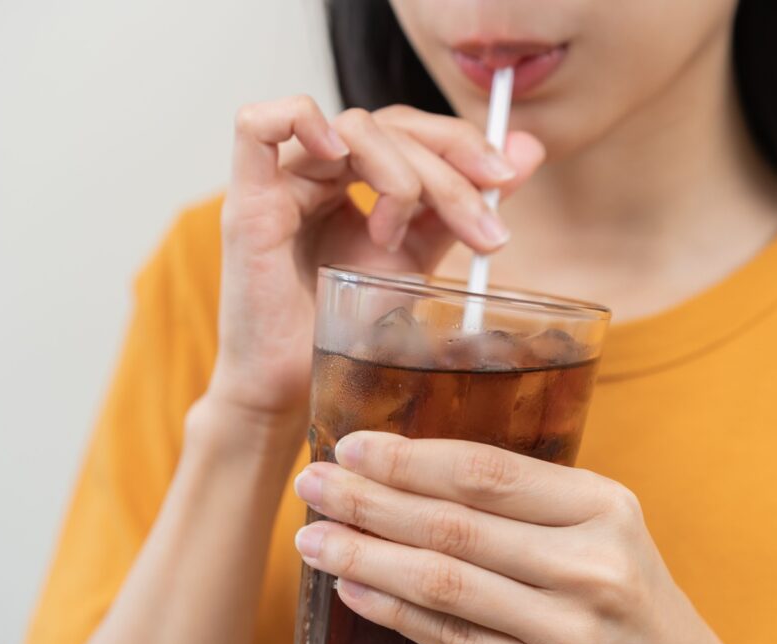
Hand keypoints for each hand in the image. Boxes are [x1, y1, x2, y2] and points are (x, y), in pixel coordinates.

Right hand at [207, 97, 544, 420]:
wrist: (296, 389)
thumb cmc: (342, 330)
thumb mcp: (417, 259)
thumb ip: (462, 206)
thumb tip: (529, 152)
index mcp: (354, 179)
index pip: (411, 128)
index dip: (461, 143)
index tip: (505, 181)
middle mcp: (319, 171)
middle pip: (391, 125)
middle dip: (449, 169)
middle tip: (483, 225)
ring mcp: (282, 183)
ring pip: (352, 126)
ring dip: (399, 174)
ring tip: (397, 237)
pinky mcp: (247, 202)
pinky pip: (257, 124)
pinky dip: (303, 121)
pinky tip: (338, 157)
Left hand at [292, 432, 746, 643]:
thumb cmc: (629, 585)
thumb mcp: (603, 522)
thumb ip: (531, 496)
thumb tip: (416, 468)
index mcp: (603, 507)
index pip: (487, 473)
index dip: (410, 459)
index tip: (352, 446)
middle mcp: (587, 566)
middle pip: (453, 526)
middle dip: (369, 502)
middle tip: (312, 481)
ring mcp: (565, 632)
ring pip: (442, 586)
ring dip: (365, 559)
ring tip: (312, 538)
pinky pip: (450, 640)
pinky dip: (394, 612)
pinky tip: (352, 589)